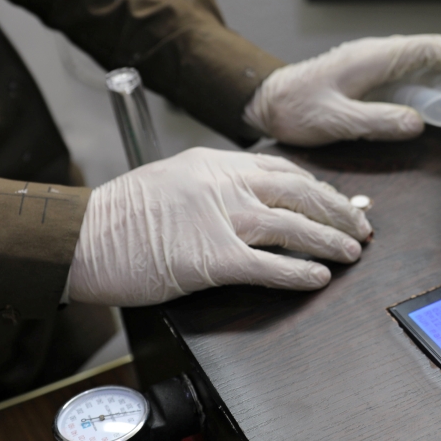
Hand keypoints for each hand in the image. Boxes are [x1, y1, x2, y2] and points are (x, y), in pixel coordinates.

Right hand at [68, 148, 370, 305]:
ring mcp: (219, 219)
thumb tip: (258, 204)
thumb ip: (216, 187)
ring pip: (293, 227)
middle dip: (338, 212)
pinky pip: (269, 265)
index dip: (321, 188)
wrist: (77, 237)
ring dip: (330, 241)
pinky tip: (319, 277)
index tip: (345, 201)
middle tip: (362, 227)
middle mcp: (224, 184)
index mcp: (215, 163)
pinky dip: (299, 272)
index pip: (284, 171)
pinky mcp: (211, 258)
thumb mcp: (172, 181)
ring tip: (352, 252)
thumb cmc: (118, 217)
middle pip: (300, 194)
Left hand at [244, 35, 440, 146]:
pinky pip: (411, 75)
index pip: (431, 50)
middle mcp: (379, 55)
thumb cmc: (296, 109)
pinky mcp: (372, 76)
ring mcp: (376, 64)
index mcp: (374, 59)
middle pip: (434, 54)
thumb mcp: (336, 120)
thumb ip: (377, 121)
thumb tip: (417, 123)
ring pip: (425, 64)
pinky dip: (432, 86)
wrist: (267, 101)